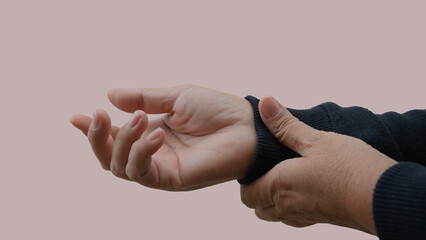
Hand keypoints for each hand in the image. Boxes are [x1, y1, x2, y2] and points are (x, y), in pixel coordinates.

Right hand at [70, 85, 256, 190]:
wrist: (245, 125)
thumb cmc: (216, 109)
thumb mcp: (175, 96)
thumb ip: (142, 98)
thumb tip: (109, 94)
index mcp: (152, 133)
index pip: (115, 137)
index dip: (93, 129)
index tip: (75, 116)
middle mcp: (153, 153)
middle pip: (109, 157)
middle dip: (97, 137)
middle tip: (98, 115)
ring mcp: (162, 168)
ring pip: (120, 167)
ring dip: (121, 141)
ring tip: (138, 118)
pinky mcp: (173, 180)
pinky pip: (142, 174)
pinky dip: (140, 153)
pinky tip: (155, 134)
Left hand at [240, 97, 396, 233]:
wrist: (383, 197)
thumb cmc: (349, 167)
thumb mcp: (316, 139)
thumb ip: (286, 125)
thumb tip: (264, 104)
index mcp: (279, 185)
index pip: (247, 193)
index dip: (246, 180)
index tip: (256, 164)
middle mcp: (287, 206)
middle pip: (257, 207)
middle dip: (256, 192)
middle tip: (267, 170)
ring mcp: (304, 216)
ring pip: (275, 215)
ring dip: (272, 202)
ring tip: (284, 179)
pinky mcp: (321, 220)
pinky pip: (295, 219)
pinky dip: (291, 208)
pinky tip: (305, 190)